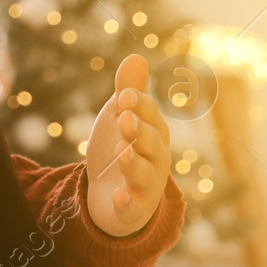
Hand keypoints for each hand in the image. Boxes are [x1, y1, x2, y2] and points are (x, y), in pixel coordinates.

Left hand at [85, 54, 171, 238]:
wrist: (110, 195)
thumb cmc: (121, 149)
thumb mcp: (121, 119)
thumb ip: (128, 92)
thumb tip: (135, 56)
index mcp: (154, 134)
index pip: (150, 118)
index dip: (139, 106)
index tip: (124, 95)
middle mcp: (155, 160)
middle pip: (152, 145)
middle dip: (139, 131)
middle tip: (124, 119)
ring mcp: (145, 186)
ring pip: (145, 175)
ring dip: (134, 163)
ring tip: (122, 152)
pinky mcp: (131, 210)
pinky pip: (131, 208)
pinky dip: (126, 203)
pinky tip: (118, 196)